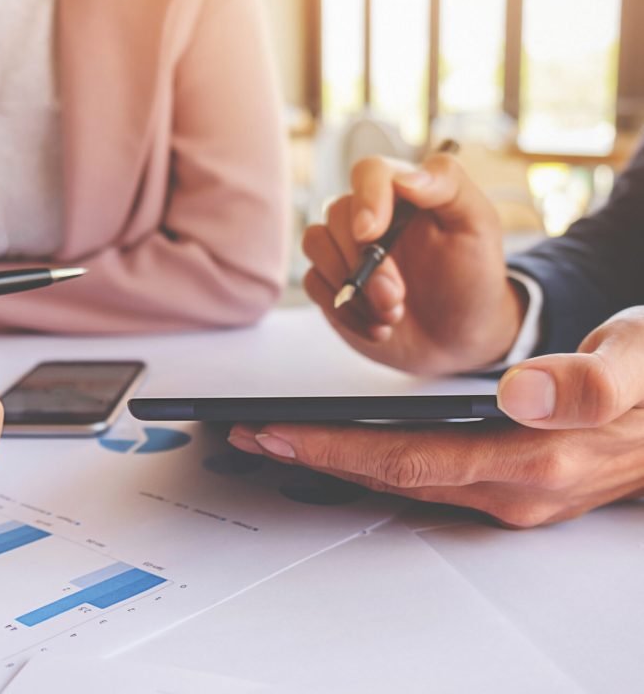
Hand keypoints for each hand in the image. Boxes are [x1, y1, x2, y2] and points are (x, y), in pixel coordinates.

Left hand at [228, 308, 643, 527]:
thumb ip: (591, 383)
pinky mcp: (508, 481)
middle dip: (316, 456)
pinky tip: (348, 444)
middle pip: (391, 477)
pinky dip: (374, 459)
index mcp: (535, 461)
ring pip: (403, 480)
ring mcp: (509, 493)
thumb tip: (522, 396)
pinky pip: (424, 476)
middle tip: (253, 433)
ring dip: (337, 458)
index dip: (336, 448)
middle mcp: (514, 490)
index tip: (276, 430)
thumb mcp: (642, 363)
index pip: (409, 460)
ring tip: (282, 435)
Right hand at [303, 152, 526, 373]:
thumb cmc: (472, 276)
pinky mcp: (332, 281)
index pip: (370, 172)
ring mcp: (346, 249)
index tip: (370, 234)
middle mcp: (369, 216)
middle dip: (365, 263)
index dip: (365, 198)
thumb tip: (406, 178)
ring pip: (316, 244)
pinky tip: (378, 327)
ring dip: (352, 288)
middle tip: (397, 297)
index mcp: (403, 193)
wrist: (460, 335)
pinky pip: (313, 284)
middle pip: (337, 213)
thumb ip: (449, 185)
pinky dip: (344, 311)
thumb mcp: (477, 225)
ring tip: (393, 314)